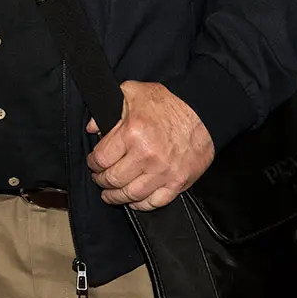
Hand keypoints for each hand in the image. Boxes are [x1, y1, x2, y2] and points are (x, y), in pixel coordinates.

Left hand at [86, 81, 213, 210]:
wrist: (204, 112)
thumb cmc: (169, 102)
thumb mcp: (133, 93)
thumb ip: (109, 107)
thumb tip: (92, 128)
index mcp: (132, 134)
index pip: (101, 159)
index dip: (92, 163)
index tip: (93, 163)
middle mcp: (147, 156)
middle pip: (113, 180)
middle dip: (101, 181)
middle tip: (99, 178)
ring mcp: (163, 172)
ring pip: (131, 195)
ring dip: (116, 197)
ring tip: (110, 193)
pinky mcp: (178, 183)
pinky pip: (155, 202)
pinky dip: (141, 205)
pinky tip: (134, 200)